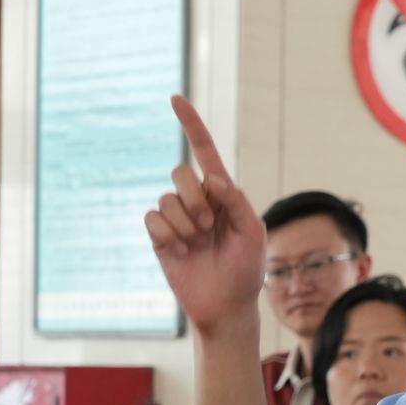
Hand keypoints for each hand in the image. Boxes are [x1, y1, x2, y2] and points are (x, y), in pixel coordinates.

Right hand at [143, 96, 264, 335]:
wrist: (226, 306)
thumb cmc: (246, 269)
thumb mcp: (253, 233)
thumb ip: (237, 201)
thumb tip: (212, 178)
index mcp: (222, 194)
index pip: (204, 151)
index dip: (191, 124)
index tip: (174, 98)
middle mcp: (197, 200)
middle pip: (181, 173)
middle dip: (196, 199)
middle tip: (210, 226)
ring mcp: (176, 218)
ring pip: (167, 198)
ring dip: (185, 222)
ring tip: (197, 243)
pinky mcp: (159, 236)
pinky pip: (152, 218)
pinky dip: (168, 234)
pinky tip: (180, 251)